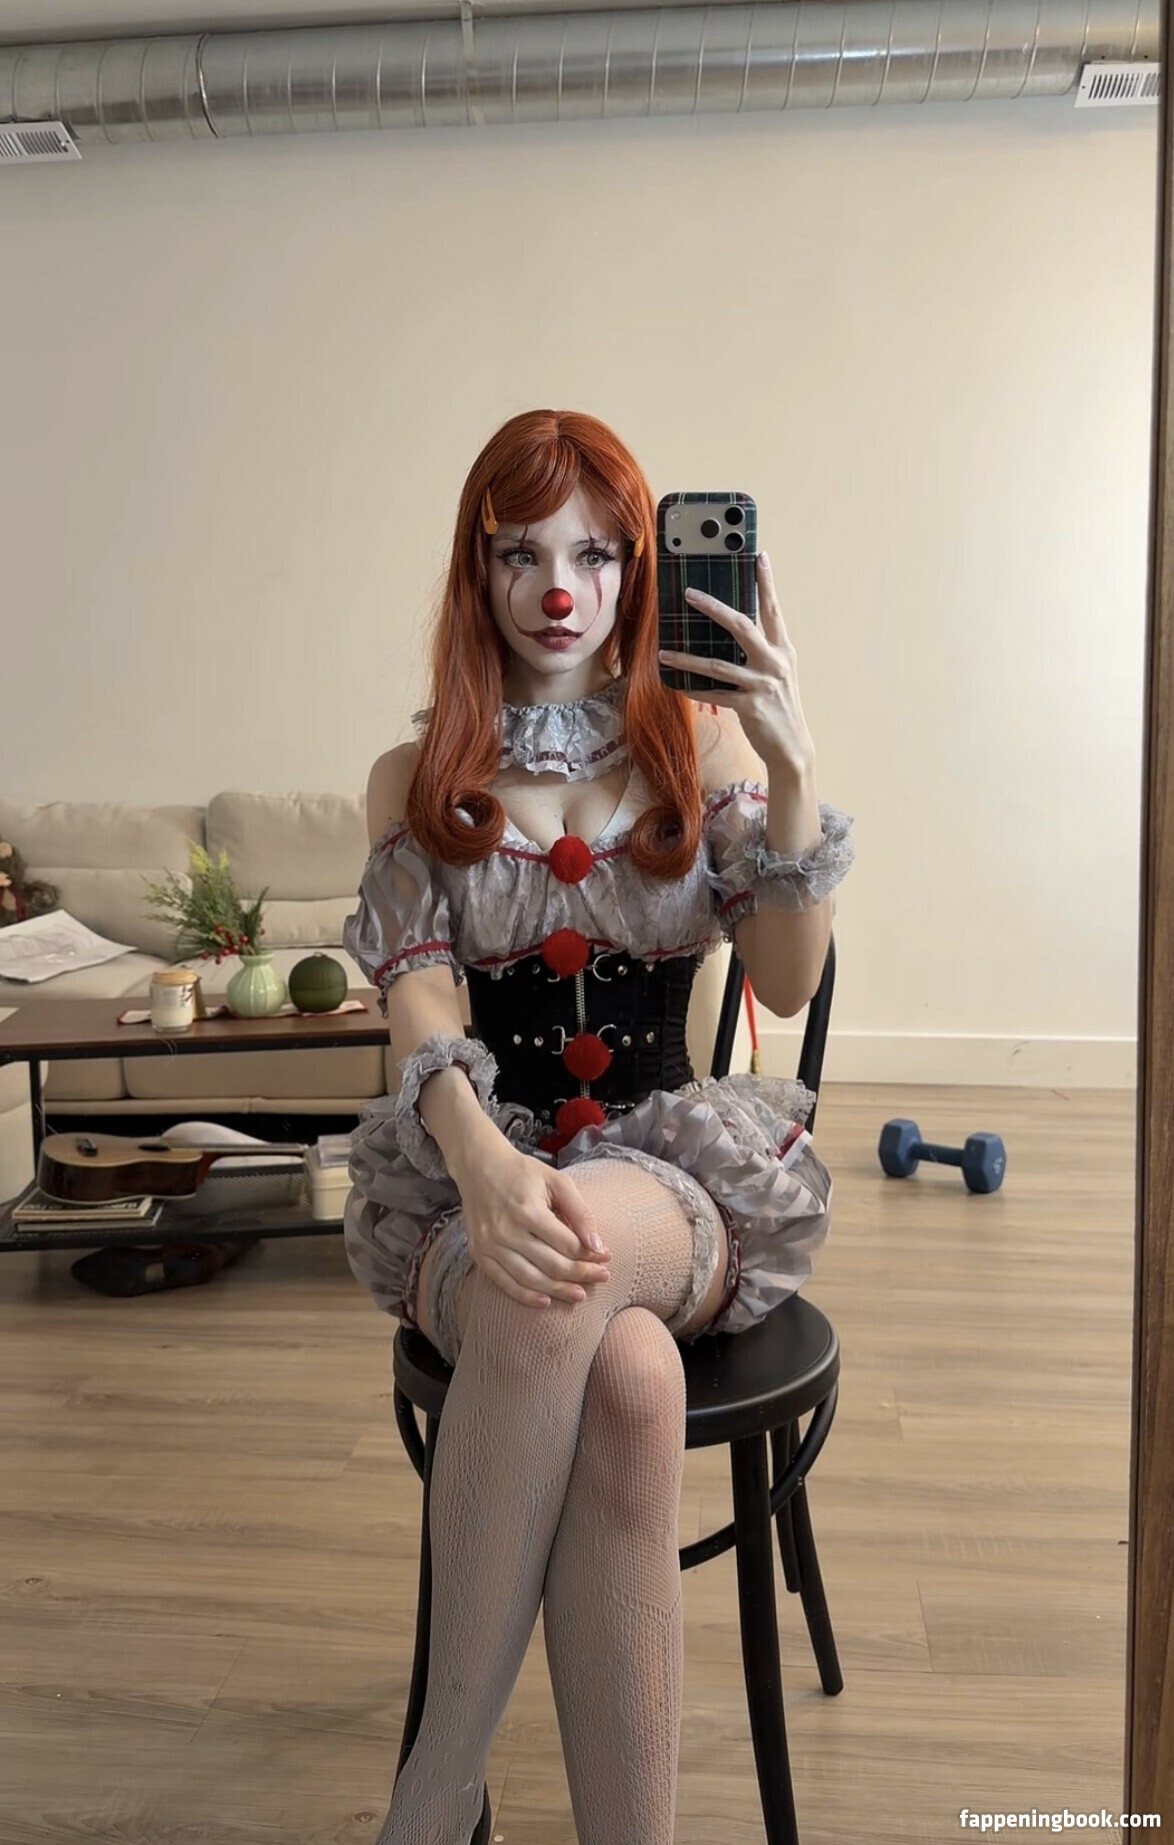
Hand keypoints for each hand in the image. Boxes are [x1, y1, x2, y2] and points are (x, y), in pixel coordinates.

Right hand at [456, 1141, 612, 1308]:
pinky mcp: (479, 1253)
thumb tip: (598, 1245)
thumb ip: (580, 1212)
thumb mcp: (557, 1181)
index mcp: (528, 1210)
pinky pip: (504, 1283)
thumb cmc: (523, 1173)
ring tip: (580, 1295)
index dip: (590, 1255)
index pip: (567, 1244)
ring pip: (530, 1279)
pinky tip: (546, 1300)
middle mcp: (506, 1231)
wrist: (479, 1167)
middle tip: (602, 1278)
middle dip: (581, 1274)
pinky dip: (526, 1296)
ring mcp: (490, 1245)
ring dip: (558, 1290)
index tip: (606, 1257)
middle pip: (551, 1265)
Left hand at [657, 550, 815, 772]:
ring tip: (665, 653)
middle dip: (713, 608)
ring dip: (688, 659)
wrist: (792, 747)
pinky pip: (714, 694)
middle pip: (741, 626)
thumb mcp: (777, 674)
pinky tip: (677, 686)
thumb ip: (759, 652)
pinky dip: (694, 690)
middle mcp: (774, 662)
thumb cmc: (779, 706)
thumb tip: (729, 631)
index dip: (766, 582)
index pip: (773, 609)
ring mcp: (762, 684)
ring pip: (718, 664)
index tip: (759, 555)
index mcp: (783, 650)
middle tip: (689, 593)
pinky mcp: (749, 706)